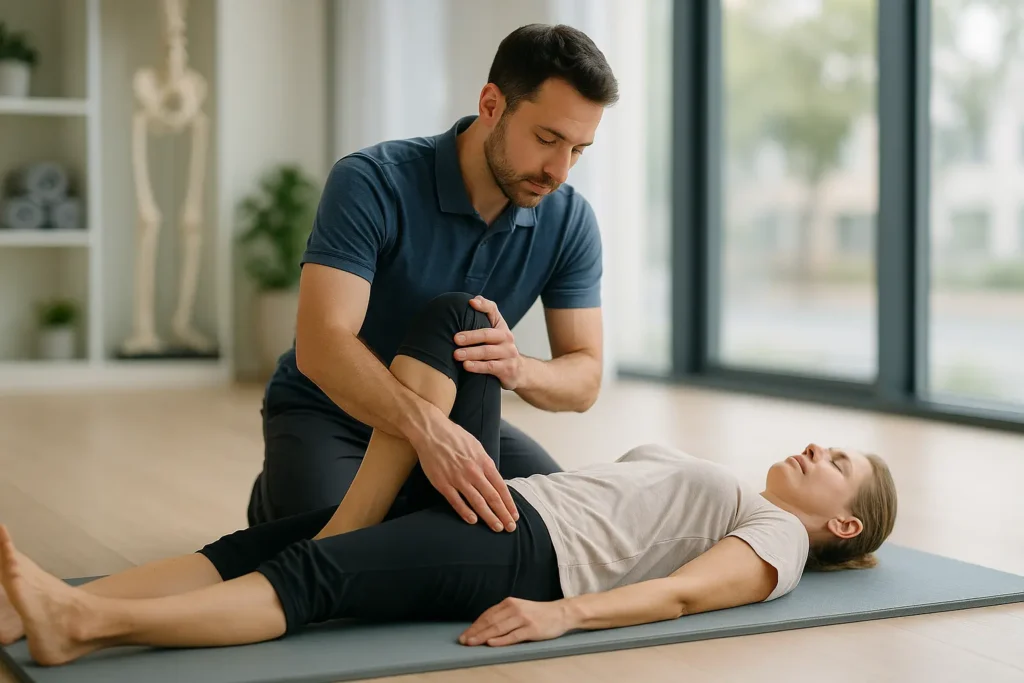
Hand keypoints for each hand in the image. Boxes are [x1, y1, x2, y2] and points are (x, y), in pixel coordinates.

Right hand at [409, 409, 518, 531]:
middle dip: (503, 514)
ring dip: (488, 516)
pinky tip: (473, 521)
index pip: (500, 487)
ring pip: (477, 502)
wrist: (432, 431)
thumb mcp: (477, 446)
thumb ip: (486, 464)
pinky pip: (456, 501)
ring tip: (496, 527)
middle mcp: (473, 472)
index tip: (514, 516)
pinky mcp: (443, 483)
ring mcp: (458, 478)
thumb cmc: (455, 437)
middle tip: (510, 528)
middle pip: (492, 497)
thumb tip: (495, 479)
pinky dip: (465, 512)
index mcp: (483, 462)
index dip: (508, 503)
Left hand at [454, 296, 523, 389]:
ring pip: (487, 352)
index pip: (493, 310)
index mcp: (501, 326)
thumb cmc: (500, 348)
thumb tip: (474, 300)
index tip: (470, 303)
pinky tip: (467, 365)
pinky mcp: (507, 368)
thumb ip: (486, 316)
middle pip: (487, 334)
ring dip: (471, 353)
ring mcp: (508, 353)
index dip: (483, 305)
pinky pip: (491, 366)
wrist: (519, 370)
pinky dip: (478, 366)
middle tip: (455, 338)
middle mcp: (507, 337)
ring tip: (456, 354)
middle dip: (470, 336)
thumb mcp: (495, 332)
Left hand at [459, 598, 575, 646]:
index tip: (465, 634)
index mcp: (509, 603)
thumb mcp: (519, 608)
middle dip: (475, 631)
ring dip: (483, 636)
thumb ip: (504, 615)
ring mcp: (523, 619)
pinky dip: (501, 640)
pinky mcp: (531, 629)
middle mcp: (514, 609)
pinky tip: (491, 643)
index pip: (488, 615)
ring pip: (499, 628)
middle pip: (490, 621)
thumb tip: (484, 626)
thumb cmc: (537, 613)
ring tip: (472, 643)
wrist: (560, 613)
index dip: (475, 625)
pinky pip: (513, 636)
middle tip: (464, 640)